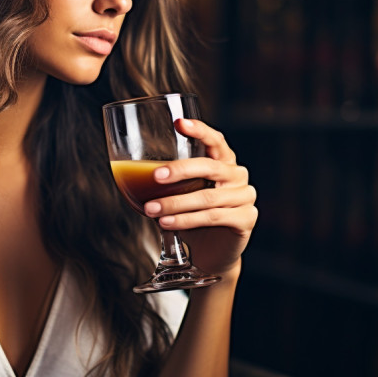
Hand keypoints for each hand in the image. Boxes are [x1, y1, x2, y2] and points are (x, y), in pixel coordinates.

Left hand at [142, 118, 256, 276]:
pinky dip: (186, 220)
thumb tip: (131, 172)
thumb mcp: (180, 195)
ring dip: (175, 203)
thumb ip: (167, 181)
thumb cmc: (192, 218)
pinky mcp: (246, 220)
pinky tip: (166, 223)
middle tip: (155, 176)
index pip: (215, 140)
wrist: (211, 253)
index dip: (199, 130)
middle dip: (180, 170)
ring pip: (207, 197)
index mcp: (224, 162)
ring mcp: (245, 197)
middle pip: (210, 167)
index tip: (178, 123)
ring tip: (151, 209)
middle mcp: (238, 175)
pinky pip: (213, 217)